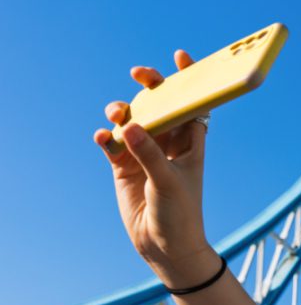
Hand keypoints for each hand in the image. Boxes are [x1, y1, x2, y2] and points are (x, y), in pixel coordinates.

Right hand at [93, 50, 219, 288]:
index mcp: (190, 143)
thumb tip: (130, 126)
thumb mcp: (169, 183)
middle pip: (158, 104)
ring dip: (122, 111)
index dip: (188, 80)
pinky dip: (106, 137)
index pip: (192, 104)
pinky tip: (103, 138)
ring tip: (116, 116)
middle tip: (139, 73)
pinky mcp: (123, 167)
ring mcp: (144, 154)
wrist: (164, 247)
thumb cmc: (180, 215)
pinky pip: (112, 143)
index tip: (179, 57)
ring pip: (131, 120)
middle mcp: (168, 144)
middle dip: (149, 86)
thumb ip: (150, 155)